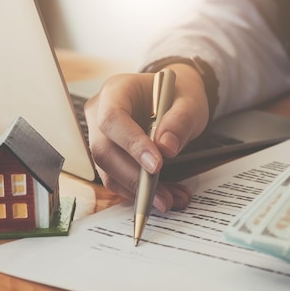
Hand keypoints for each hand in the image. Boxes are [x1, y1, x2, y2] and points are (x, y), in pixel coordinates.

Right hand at [84, 64, 209, 210]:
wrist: (173, 98)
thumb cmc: (178, 95)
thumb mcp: (189, 102)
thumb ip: (180, 120)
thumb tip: (165, 148)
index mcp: (116, 90)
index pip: (113, 118)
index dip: (131, 144)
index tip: (157, 165)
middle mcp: (100, 112)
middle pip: (104, 150)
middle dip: (134, 178)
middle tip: (163, 197)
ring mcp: (100, 135)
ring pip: (109, 171)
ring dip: (138, 191)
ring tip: (170, 200)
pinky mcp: (109, 155)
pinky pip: (117, 179)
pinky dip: (140, 192)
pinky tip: (164, 196)